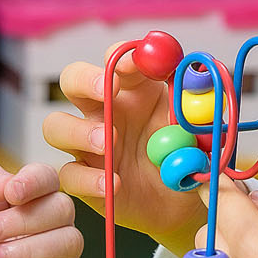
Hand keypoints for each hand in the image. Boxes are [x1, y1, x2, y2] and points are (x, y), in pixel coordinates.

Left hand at [0, 160, 85, 257]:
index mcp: (33, 191)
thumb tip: (8, 181)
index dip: (34, 182)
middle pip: (62, 208)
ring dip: (28, 250)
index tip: (11, 193)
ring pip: (69, 241)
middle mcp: (54, 218)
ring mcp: (62, 250)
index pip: (48, 177)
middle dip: (23, 221)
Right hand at [44, 54, 208, 255]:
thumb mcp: (201, 126)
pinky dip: (88, 179)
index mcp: (132, 88)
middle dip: (85, 79)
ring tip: (108, 143)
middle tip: (106, 91)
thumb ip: (198, 104)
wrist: (186, 201)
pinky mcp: (84, 178)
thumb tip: (198, 77)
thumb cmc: (190, 154)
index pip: (115, 59)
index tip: (136, 63)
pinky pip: (69, 175)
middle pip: (72, 79)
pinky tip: (114, 184)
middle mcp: (104, 110)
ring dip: (78, 130)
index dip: (122, 56)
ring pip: (55, 125)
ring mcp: (88, 144)